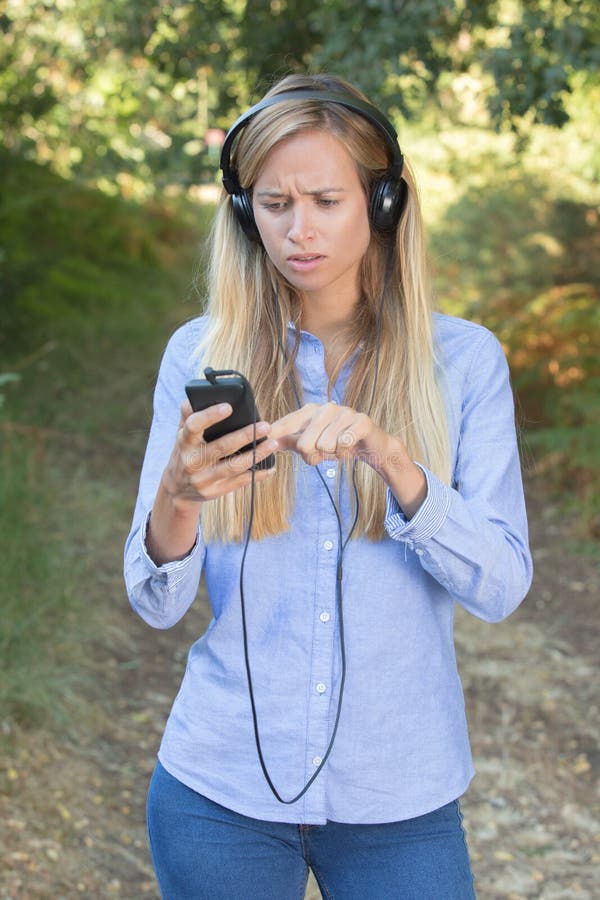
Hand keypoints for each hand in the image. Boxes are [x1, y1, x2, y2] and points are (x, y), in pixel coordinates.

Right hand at [162, 400, 276, 505]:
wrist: (177, 489)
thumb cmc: (185, 454)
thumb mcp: (181, 435)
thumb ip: (189, 415)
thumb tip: (197, 396)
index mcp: (184, 443)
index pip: (194, 426)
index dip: (210, 416)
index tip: (228, 407)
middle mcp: (193, 461)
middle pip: (222, 447)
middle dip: (246, 436)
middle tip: (265, 426)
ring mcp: (204, 479)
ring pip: (234, 466)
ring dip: (256, 455)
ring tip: (273, 443)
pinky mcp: (215, 491)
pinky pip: (239, 482)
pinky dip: (257, 475)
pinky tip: (270, 467)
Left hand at [270, 401, 392, 468]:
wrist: (370, 446)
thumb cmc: (337, 443)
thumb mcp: (311, 443)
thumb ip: (289, 441)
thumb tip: (266, 441)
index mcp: (311, 411)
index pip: (287, 424)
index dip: (275, 435)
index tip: (263, 440)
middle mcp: (326, 408)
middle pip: (304, 443)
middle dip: (312, 456)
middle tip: (322, 453)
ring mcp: (345, 412)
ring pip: (324, 445)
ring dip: (331, 455)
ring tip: (338, 448)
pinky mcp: (361, 421)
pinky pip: (344, 444)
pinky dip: (344, 453)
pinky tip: (349, 448)